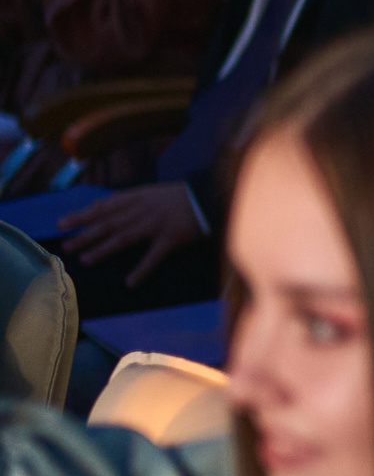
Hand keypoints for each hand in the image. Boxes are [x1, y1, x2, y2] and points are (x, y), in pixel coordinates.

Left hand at [60, 184, 205, 284]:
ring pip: (125, 238)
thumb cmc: (178, 197)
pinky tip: (129, 282)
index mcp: (137, 198)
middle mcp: (143, 211)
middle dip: (86, 235)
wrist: (209, 196)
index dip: (82, 215)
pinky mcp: (172, 239)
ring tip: (86, 260)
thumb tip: (102, 208)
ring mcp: (156, 225)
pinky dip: (142, 270)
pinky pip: (154, 256)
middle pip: (109, 224)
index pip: (104, 207)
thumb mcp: (151, 193)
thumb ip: (128, 201)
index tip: (62, 224)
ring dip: (104, 250)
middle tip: (67, 246)